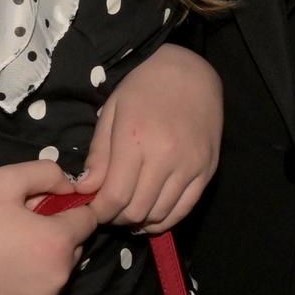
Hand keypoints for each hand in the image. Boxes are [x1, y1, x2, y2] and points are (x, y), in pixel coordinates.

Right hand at [0, 159, 97, 294]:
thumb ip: (49, 172)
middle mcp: (58, 278)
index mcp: (57, 241)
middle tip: (20, 229)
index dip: (70, 210)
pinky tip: (2, 276)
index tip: (45, 209)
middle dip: (57, 237)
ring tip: (9, 252)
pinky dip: (29, 289)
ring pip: (58, 277)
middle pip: (75, 251)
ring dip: (44, 264)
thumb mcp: (8, 178)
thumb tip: (73, 187)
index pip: (88, 221)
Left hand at [77, 43, 221, 232]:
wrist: (190, 72)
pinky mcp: (208, 171)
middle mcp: (166, 156)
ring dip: (139, 221)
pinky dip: (165, 219)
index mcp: (135, 139)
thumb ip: (99, 154)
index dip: (100, 211)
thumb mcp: (112, 112)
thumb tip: (86, 189)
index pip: (115, 196)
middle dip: (117, 218)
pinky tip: (151, 214)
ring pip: (161, 215)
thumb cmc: (143, 88)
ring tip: (128, 211)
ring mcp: (190, 166)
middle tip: (108, 210)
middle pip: (137, 210)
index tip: (91, 210)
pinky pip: (185, 209)